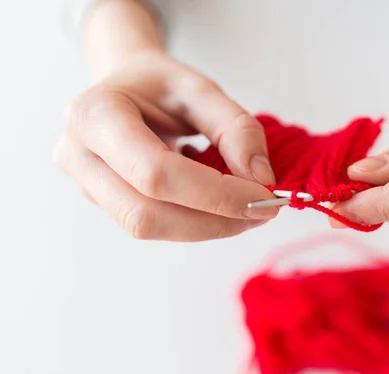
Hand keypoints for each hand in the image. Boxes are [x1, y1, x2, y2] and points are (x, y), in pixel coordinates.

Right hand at [54, 1, 276, 241]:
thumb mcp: (201, 88)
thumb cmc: (159, 85)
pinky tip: (220, 205)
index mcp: (94, 116)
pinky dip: (196, 222)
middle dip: (214, 221)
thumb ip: (236, 128)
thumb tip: (261, 179)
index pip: (156, 173)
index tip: (264, 196)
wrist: (125, 87)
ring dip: (208, 227)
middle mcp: (79, 156)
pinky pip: (154, 224)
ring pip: (150, 228)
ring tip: (247, 208)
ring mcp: (86, 185)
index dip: (215, 194)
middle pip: (147, 214)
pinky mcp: (105, 204)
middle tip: (264, 210)